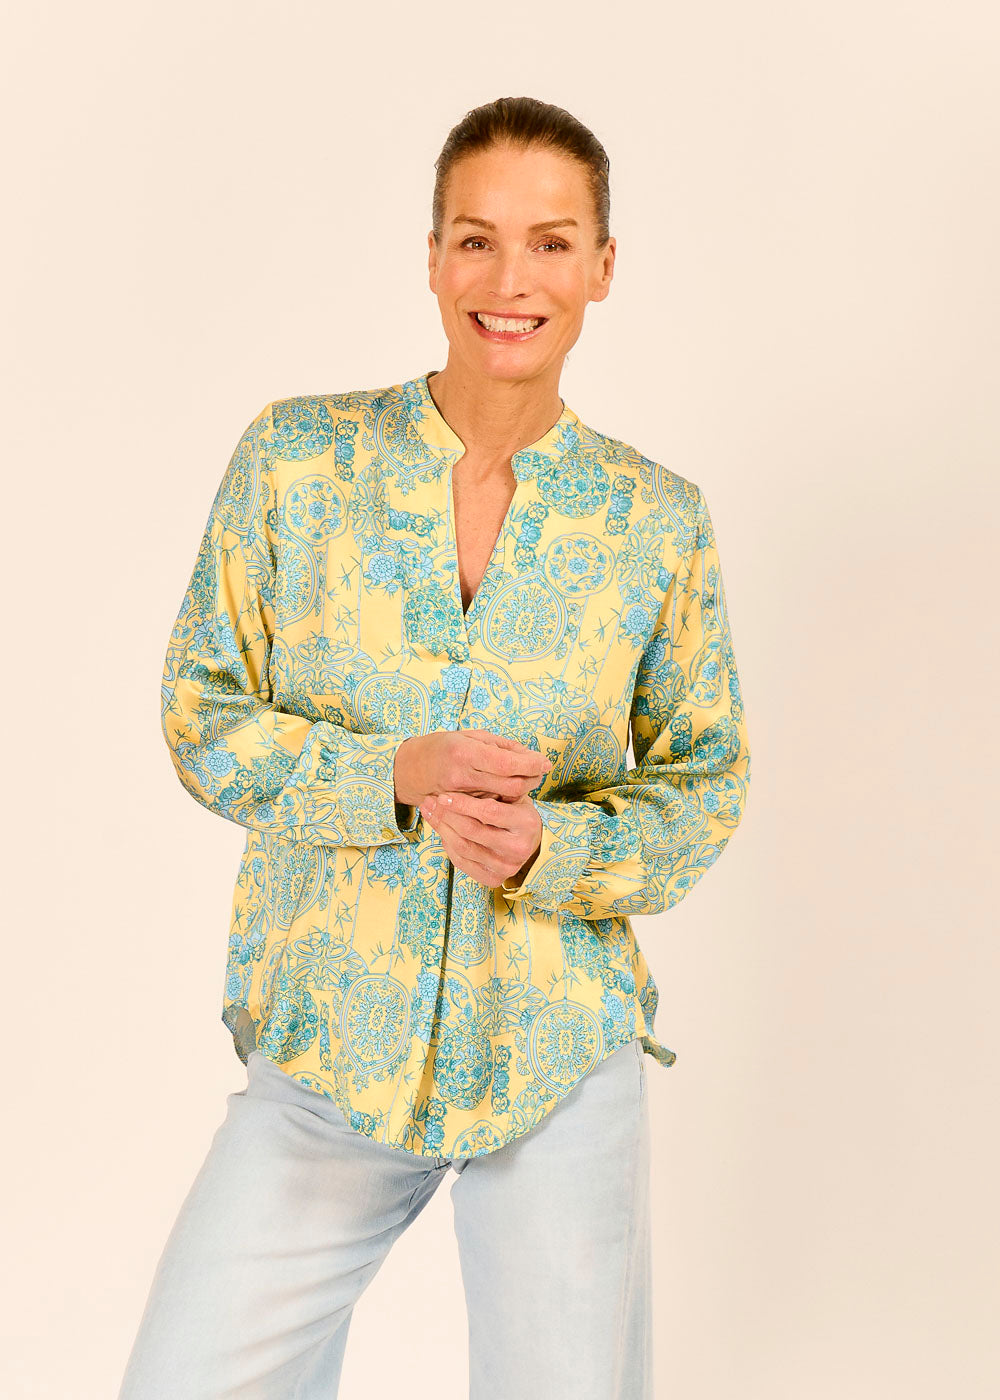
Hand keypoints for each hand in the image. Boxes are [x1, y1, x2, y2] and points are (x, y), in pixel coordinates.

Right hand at [394, 730, 550, 807]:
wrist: (409, 770)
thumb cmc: (443, 746)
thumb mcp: (471, 736)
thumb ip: (501, 746)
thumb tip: (531, 756)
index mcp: (464, 753)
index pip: (507, 764)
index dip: (531, 764)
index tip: (545, 762)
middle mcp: (461, 777)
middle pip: (510, 786)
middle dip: (531, 778)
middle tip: (539, 770)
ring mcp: (459, 796)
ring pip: (503, 799)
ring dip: (521, 789)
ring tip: (526, 777)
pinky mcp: (459, 810)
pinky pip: (490, 808)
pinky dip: (504, 799)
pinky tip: (507, 790)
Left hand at [419, 790, 542, 888]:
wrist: (531, 842)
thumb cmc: (516, 813)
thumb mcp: (513, 797)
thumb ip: (494, 788)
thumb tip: (460, 777)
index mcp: (527, 823)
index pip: (488, 812)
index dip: (462, 804)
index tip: (443, 795)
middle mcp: (519, 848)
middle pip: (472, 831)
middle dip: (446, 815)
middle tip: (429, 801)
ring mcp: (507, 866)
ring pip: (463, 847)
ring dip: (441, 828)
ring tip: (429, 813)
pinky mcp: (494, 879)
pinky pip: (462, 862)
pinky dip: (447, 845)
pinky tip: (441, 830)